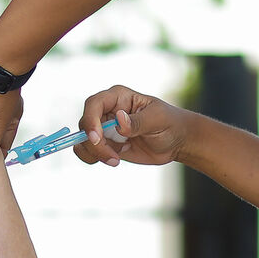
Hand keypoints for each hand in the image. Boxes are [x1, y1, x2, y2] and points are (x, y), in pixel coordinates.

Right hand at [74, 85, 188, 167]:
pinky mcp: (105, 144)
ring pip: (83, 140)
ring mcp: (104, 128)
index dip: (90, 120)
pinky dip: (94, 158)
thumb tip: (119, 119)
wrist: (175, 141)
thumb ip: (138, 121)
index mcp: (118, 97)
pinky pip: (88, 151)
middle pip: (85, 124)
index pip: (94, 104)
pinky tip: (115, 160)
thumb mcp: (158, 120)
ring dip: (94, 153)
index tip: (96, 138)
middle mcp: (107, 111)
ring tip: (116, 160)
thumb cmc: (169, 123)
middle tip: (114, 157)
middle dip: (94, 144)